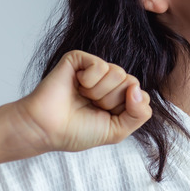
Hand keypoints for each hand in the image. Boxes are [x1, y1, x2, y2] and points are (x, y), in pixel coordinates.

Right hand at [13, 50, 151, 153]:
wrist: (46, 129)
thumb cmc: (77, 131)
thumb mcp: (117, 131)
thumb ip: (139, 114)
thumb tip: (137, 89)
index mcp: (120, 97)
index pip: (142, 96)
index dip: (126, 110)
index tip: (105, 117)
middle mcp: (110, 81)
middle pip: (131, 83)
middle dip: (111, 101)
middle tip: (91, 106)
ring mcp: (95, 69)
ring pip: (118, 73)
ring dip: (99, 92)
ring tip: (82, 97)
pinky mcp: (80, 59)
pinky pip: (101, 65)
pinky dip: (89, 81)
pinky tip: (76, 86)